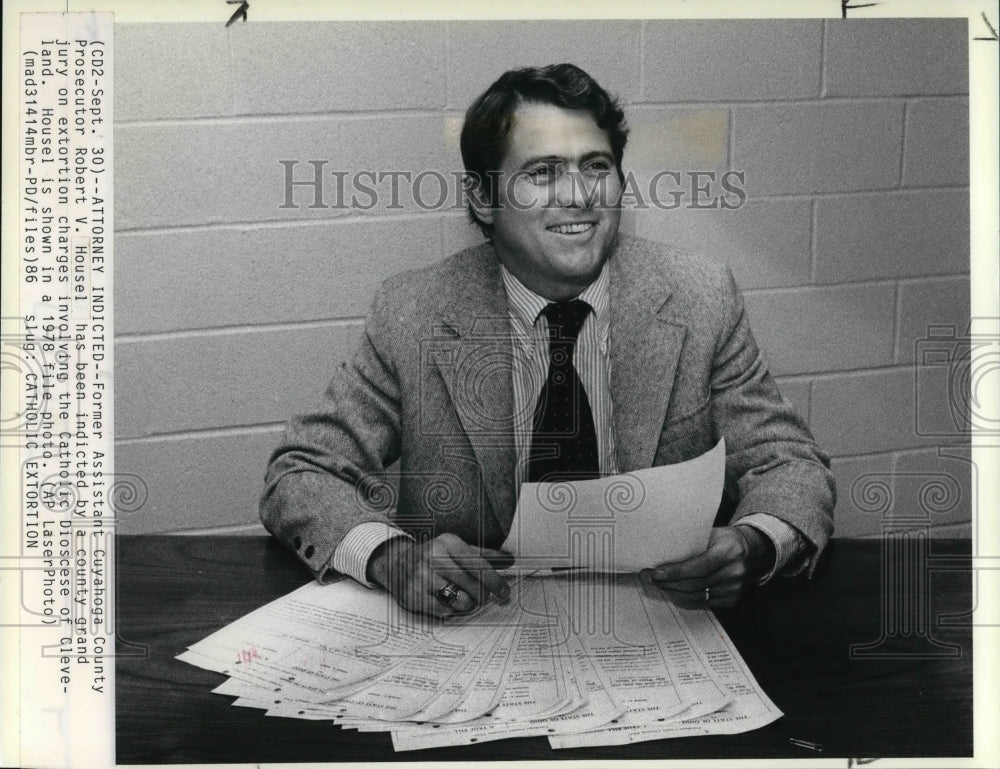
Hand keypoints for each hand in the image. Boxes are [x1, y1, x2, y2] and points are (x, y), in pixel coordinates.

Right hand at [366, 533, 512, 617]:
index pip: (479, 564)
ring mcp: (422, 578)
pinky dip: (451, 609)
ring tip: (462, 597)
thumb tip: (509, 559)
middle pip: (473, 586)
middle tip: (482, 596)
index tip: (505, 592)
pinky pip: (445, 611)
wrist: (397, 563)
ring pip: (461, 601)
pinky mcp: (415, 596)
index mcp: (448, 543)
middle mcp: (434, 558)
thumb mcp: (457, 548)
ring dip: (468, 604)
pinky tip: (446, 600)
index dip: (495, 581)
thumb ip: (484, 554)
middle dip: (483, 595)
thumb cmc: (434, 556)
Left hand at [640, 526, 774, 608]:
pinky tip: (674, 592)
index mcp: (728, 551)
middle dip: (668, 583)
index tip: (656, 573)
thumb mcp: (713, 533)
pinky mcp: (732, 599)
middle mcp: (734, 572)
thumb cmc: (727, 540)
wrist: (753, 551)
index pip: (698, 567)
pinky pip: (703, 603)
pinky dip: (686, 600)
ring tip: (659, 585)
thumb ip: (692, 542)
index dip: (675, 572)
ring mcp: (734, 588)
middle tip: (650, 578)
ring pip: (696, 596)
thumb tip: (662, 548)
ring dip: (673, 592)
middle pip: (694, 584)